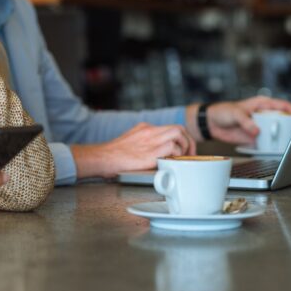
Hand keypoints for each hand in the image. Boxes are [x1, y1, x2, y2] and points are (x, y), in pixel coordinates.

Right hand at [70, 123, 195, 179]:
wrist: (102, 158)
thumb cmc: (113, 156)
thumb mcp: (129, 142)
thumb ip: (143, 143)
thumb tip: (154, 154)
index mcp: (145, 128)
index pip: (170, 128)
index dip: (181, 139)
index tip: (183, 150)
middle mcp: (149, 131)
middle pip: (178, 128)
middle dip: (188, 141)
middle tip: (189, 154)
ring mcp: (150, 140)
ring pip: (178, 133)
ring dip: (185, 146)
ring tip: (182, 158)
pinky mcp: (150, 153)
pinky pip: (172, 148)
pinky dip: (176, 155)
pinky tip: (172, 162)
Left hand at [203, 96, 290, 144]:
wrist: (211, 123)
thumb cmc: (222, 111)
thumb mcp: (235, 113)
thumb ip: (246, 121)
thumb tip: (256, 131)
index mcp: (262, 105)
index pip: (282, 105)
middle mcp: (263, 116)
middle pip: (282, 121)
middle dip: (288, 128)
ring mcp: (260, 127)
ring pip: (276, 133)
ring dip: (280, 139)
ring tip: (283, 144)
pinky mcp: (255, 138)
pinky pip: (266, 143)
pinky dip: (270, 147)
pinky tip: (272, 150)